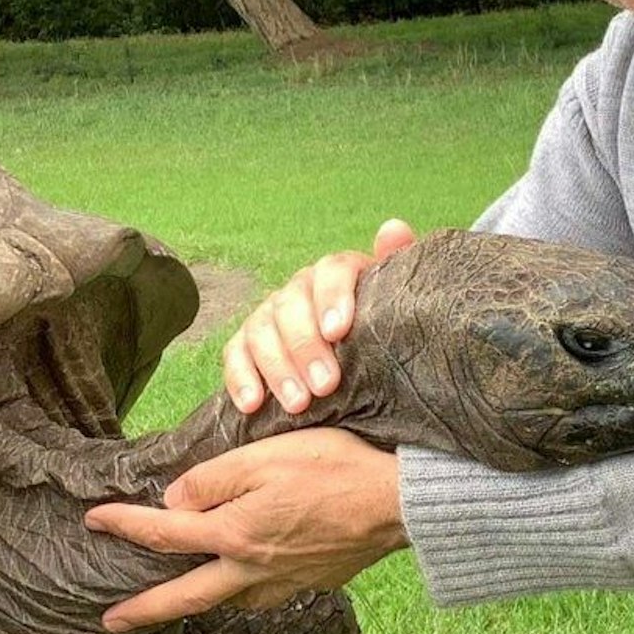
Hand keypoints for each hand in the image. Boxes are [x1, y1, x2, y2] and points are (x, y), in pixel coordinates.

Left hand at [83, 427, 406, 632]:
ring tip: (179, 598)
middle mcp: (252, 568)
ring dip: (195, 603)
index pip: (165, 532)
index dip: (124, 524)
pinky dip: (238, 595)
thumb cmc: (335, 468)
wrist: (397, 504)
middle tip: (110, 620)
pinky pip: (260, 597)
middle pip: (185, 596)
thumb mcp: (266, 455)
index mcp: (235, 533)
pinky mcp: (310, 583)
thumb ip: (214, 478)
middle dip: (143, 608)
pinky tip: (243, 584)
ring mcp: (282, 582)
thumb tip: (175, 501)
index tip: (94, 519)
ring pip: (225, 601)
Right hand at [224, 218, 415, 413]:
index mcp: (338, 273)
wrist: (362, 355)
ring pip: (261, 331)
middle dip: (305, 346)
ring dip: (277, 368)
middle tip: (326, 385)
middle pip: (291, 306)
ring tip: (299, 404)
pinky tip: (251, 405)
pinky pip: (235, 354)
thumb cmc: (383, 325)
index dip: (333, 297)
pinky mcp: (247, 344)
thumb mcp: (397, 299)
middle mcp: (299, 289)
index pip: (331, 271)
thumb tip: (393, 229)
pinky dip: (240, 378)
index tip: (339, 331)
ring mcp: (270, 314)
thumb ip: (398, 263)